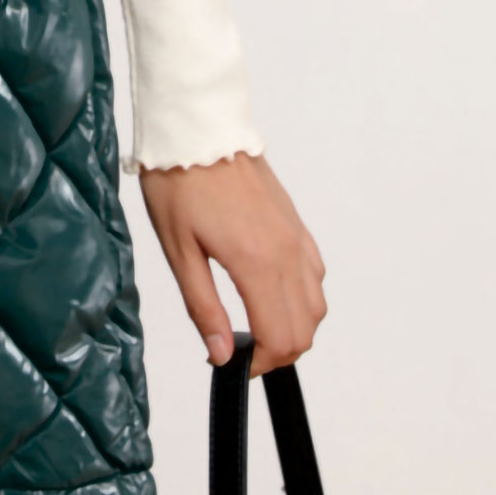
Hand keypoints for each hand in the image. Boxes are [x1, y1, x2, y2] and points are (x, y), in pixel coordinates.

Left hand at [139, 153, 325, 372]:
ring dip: (294, 327)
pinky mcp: (295, 223)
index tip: (232, 363)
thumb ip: (203, 307)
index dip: (259, 365)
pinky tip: (271, 293)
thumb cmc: (179, 183)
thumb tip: (221, 354)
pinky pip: (315, 273)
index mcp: (256, 263)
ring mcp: (295, 236)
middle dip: (278, 353)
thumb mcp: (178, 250)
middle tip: (242, 351)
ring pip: (317, 305)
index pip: (280, 338)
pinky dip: (303, 297)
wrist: (197, 129)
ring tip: (257, 327)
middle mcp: (286, 252)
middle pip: (305, 330)